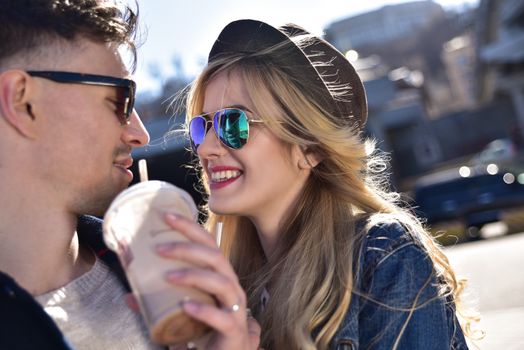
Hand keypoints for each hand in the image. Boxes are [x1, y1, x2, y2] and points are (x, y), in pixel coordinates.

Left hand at [156, 213, 260, 349]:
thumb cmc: (205, 331)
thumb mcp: (179, 313)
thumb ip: (157, 305)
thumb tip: (129, 296)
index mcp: (219, 276)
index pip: (208, 244)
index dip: (189, 227)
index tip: (165, 216)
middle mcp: (231, 287)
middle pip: (216, 256)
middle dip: (188, 247)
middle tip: (159, 247)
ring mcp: (236, 308)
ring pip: (222, 282)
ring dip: (194, 275)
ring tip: (168, 276)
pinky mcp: (234, 330)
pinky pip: (222, 317)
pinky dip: (203, 310)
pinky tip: (186, 306)